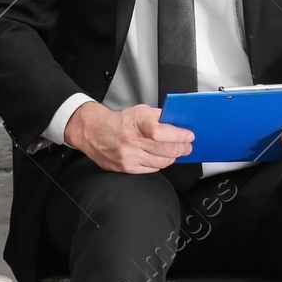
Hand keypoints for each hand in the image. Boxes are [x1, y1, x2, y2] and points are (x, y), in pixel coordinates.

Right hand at [65, 102, 194, 173]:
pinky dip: (159, 164)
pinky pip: (152, 170)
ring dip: (172, 157)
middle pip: (165, 149)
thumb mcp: (139, 111)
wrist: (93, 131)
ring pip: (162, 162)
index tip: (188, 135)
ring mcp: (128, 156)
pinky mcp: (126, 168)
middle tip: (187, 145)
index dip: (178, 135)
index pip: (160, 131)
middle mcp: (130, 140)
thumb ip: (159, 117)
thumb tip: (179, 125)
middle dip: (182, 148)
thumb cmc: (118, 121)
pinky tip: (159, 157)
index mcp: (134, 122)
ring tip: (174, 152)